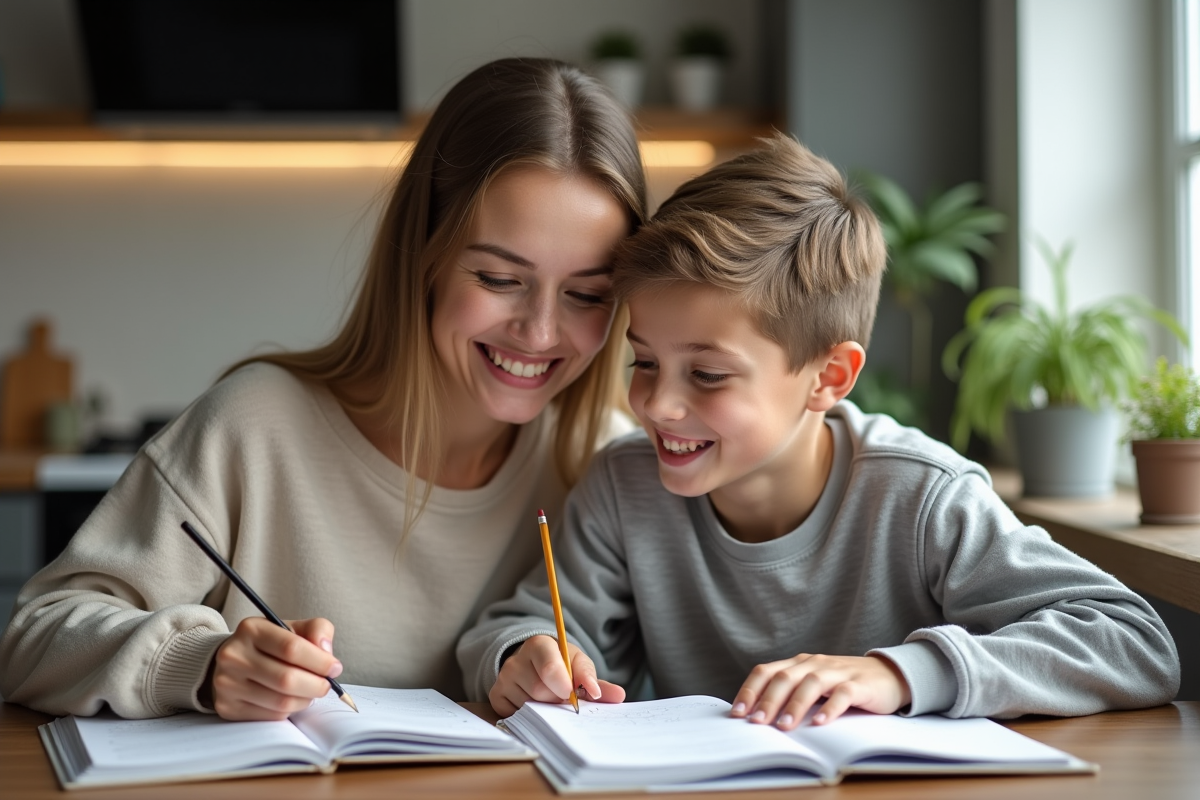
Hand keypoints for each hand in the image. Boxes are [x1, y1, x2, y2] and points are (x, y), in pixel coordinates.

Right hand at [206, 617, 341, 720]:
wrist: (234, 661)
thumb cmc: (271, 645)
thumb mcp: (293, 628)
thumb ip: (317, 630)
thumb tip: (327, 651)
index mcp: (252, 629)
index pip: (292, 648)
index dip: (320, 661)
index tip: (335, 668)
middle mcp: (234, 656)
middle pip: (287, 679)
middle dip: (316, 685)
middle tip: (327, 685)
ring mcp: (227, 684)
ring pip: (281, 702)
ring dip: (305, 699)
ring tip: (309, 691)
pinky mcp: (228, 707)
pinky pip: (271, 716)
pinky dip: (289, 710)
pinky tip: (291, 699)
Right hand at [488, 634, 625, 716]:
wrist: (532, 662)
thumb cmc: (560, 663)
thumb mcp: (577, 664)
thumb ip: (594, 679)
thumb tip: (617, 695)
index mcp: (539, 645)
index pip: (549, 665)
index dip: (563, 683)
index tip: (571, 693)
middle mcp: (516, 661)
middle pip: (540, 691)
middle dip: (556, 698)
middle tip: (562, 696)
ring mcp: (503, 679)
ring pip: (529, 705)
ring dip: (544, 708)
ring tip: (548, 698)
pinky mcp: (496, 697)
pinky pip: (516, 715)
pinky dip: (530, 715)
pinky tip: (534, 704)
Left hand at [731, 654, 910, 729]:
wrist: (889, 675)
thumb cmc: (843, 684)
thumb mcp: (813, 685)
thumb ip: (790, 694)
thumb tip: (757, 717)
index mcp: (798, 664)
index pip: (766, 671)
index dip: (750, 690)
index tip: (737, 713)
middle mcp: (814, 664)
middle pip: (785, 677)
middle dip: (768, 700)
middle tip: (757, 723)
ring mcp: (838, 672)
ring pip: (812, 683)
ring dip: (796, 705)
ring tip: (785, 726)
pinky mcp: (860, 684)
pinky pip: (843, 694)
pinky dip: (830, 707)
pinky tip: (820, 722)